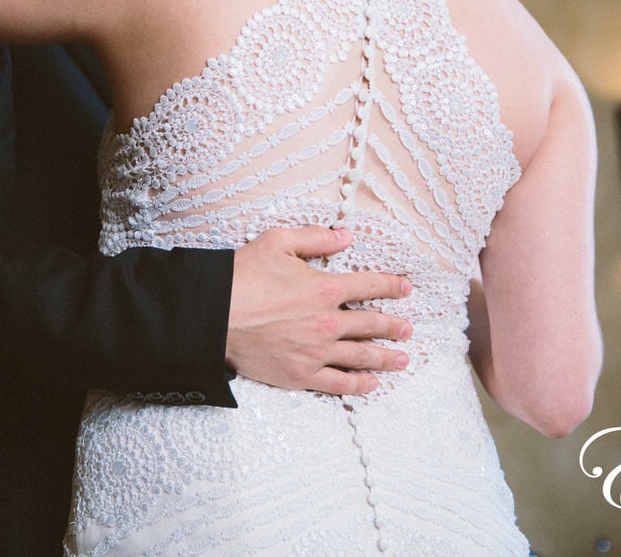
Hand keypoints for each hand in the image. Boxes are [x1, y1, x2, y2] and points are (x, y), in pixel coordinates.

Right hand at [225, 226, 410, 396]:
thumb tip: (345, 236)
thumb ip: (315, 238)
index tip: (405, 288)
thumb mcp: (276, 242)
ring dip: (385, 357)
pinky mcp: (302, 375)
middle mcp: (328, 322)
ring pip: (362, 356)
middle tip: (407, 329)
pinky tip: (371, 384)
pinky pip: (339, 384)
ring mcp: (317, 352)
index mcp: (324, 288)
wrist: (213, 317)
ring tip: (402, 358)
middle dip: (394, 325)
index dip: (392, 286)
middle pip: (372, 324)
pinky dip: (359, 385)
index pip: (370, 285)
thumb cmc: (241, 276)